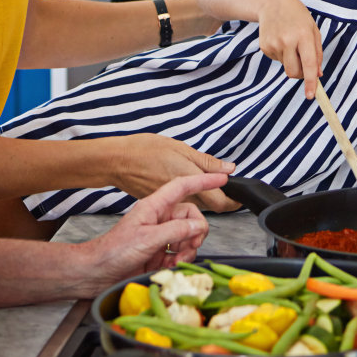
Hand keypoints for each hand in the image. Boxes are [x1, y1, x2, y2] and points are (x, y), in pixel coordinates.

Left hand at [85, 171, 225, 282]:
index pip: (183, 187)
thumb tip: (198, 226)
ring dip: (187, 250)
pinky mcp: (158, 254)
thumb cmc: (113, 251)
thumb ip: (176, 230)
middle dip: (195, 233)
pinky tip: (168, 268)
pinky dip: (178, 262)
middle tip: (190, 246)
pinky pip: (179, 253)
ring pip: (187, 237)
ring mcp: (159, 237)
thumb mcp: (147, 238)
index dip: (203, 181)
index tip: (222, 179)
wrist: (96, 273)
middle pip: (191, 218)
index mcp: (155, 207)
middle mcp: (159, 219)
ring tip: (175, 261)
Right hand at [107, 133, 238, 211]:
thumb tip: (228, 169)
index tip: (240, 196)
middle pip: (211, 208)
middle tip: (226, 188)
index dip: (234, 201)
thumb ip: (207, 162)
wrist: (117, 161)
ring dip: (206, 201)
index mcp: (189, 182)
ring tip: (207, 185)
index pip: (220, 202)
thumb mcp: (181, 149)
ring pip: (196, 208)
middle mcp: (181, 198)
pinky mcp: (161, 206)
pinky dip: (189, 200)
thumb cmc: (145, 150)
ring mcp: (170, 205)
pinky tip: (186, 187)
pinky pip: (181, 207)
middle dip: (222, 201)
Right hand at [255, 0, 322, 99]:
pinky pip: (277, 60)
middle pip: (293, 72)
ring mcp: (273, 44)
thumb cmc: (298, 16)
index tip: (311, 96)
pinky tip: (281, 40)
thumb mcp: (313, 30)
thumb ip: (317, 53)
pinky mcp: (264, 47)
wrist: (272, 3)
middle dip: (300, 75)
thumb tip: (317, 75)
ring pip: (286, 66)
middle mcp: (287, 41)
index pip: (308, 64)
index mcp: (304, 35)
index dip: (310, 82)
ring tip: (290, 41)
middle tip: (303, 64)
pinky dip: (282, 55)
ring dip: (291, 60)